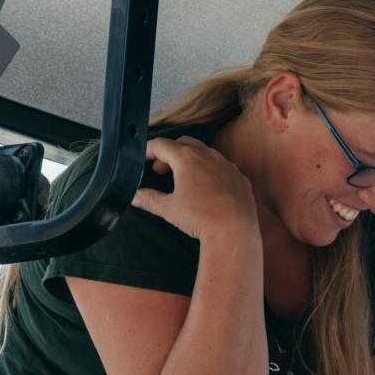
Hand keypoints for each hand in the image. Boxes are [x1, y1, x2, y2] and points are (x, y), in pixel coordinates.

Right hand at [127, 136, 256, 242]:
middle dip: (169, 153)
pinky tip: (207, 187)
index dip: (148, 149)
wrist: (234, 231)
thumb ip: (149, 199)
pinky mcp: (240, 177)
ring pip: (205, 153)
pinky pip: (222, 167)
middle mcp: (208, 155)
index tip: (142, 156)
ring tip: (182, 178)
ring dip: (190, 160)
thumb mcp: (169, 209)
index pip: (161, 145)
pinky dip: (210, 171)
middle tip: (160, 169)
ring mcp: (226, 164)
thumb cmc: (200, 217)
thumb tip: (135, 196)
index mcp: (186, 158)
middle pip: (183, 143)